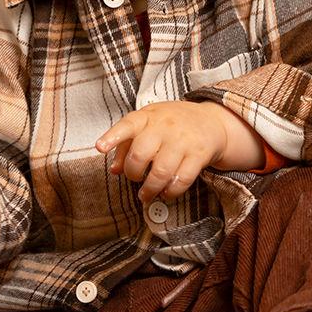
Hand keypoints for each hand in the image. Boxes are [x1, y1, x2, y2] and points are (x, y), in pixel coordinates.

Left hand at [96, 101, 261, 202]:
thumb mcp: (148, 124)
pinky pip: (182, 179)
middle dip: (133, 173)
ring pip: (161, 172)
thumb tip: (114, 169)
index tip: (100, 147)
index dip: (112, 137)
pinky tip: (166, 192)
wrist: (212, 120)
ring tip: (146, 194)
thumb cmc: (172, 124)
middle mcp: (165, 127)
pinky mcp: (199, 155)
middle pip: (140, 155)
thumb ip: (126, 145)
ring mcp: (183, 141)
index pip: (127, 125)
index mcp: (148, 117)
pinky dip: (171, 191)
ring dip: (150, 189)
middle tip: (135, 178)